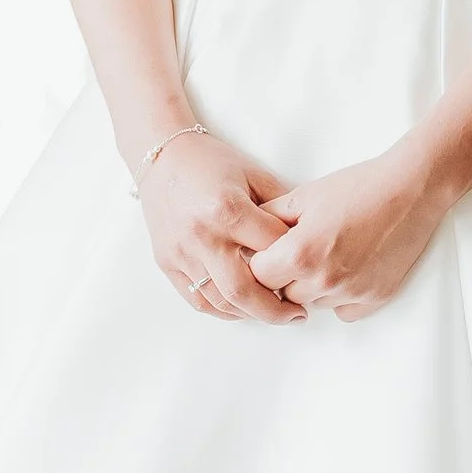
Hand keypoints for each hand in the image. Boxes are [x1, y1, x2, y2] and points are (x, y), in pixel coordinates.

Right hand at [139, 131, 302, 322]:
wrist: (162, 158)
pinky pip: (198, 300)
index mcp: (227, 209)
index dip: (295, 259)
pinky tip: (243, 308)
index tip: (309, 268)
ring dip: (252, 314)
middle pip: (245, 290)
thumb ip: (282, 208)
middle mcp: (202, 236)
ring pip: (221, 301)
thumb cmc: (210, 162)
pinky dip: (224, 311)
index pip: (272, 249)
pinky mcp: (168, 264)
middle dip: (277, 310)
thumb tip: (310, 238)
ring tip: (274, 312)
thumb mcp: (255, 175)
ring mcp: (182, 253)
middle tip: (298, 314)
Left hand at [247, 144, 453, 322]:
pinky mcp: (375, 299)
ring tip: (330, 252)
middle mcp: (323, 281)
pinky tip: (350, 267)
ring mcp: (351, 293)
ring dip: (312, 286)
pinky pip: (343, 310)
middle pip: (283, 294)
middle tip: (300, 248)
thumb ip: (268, 219)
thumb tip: (246, 235)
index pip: (257, 276)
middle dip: (285, 275)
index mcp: (299, 254)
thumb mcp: (304, 196)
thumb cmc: (359, 187)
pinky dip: (341, 295)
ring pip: (313, 303)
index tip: (268, 250)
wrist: (411, 190)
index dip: (260, 260)